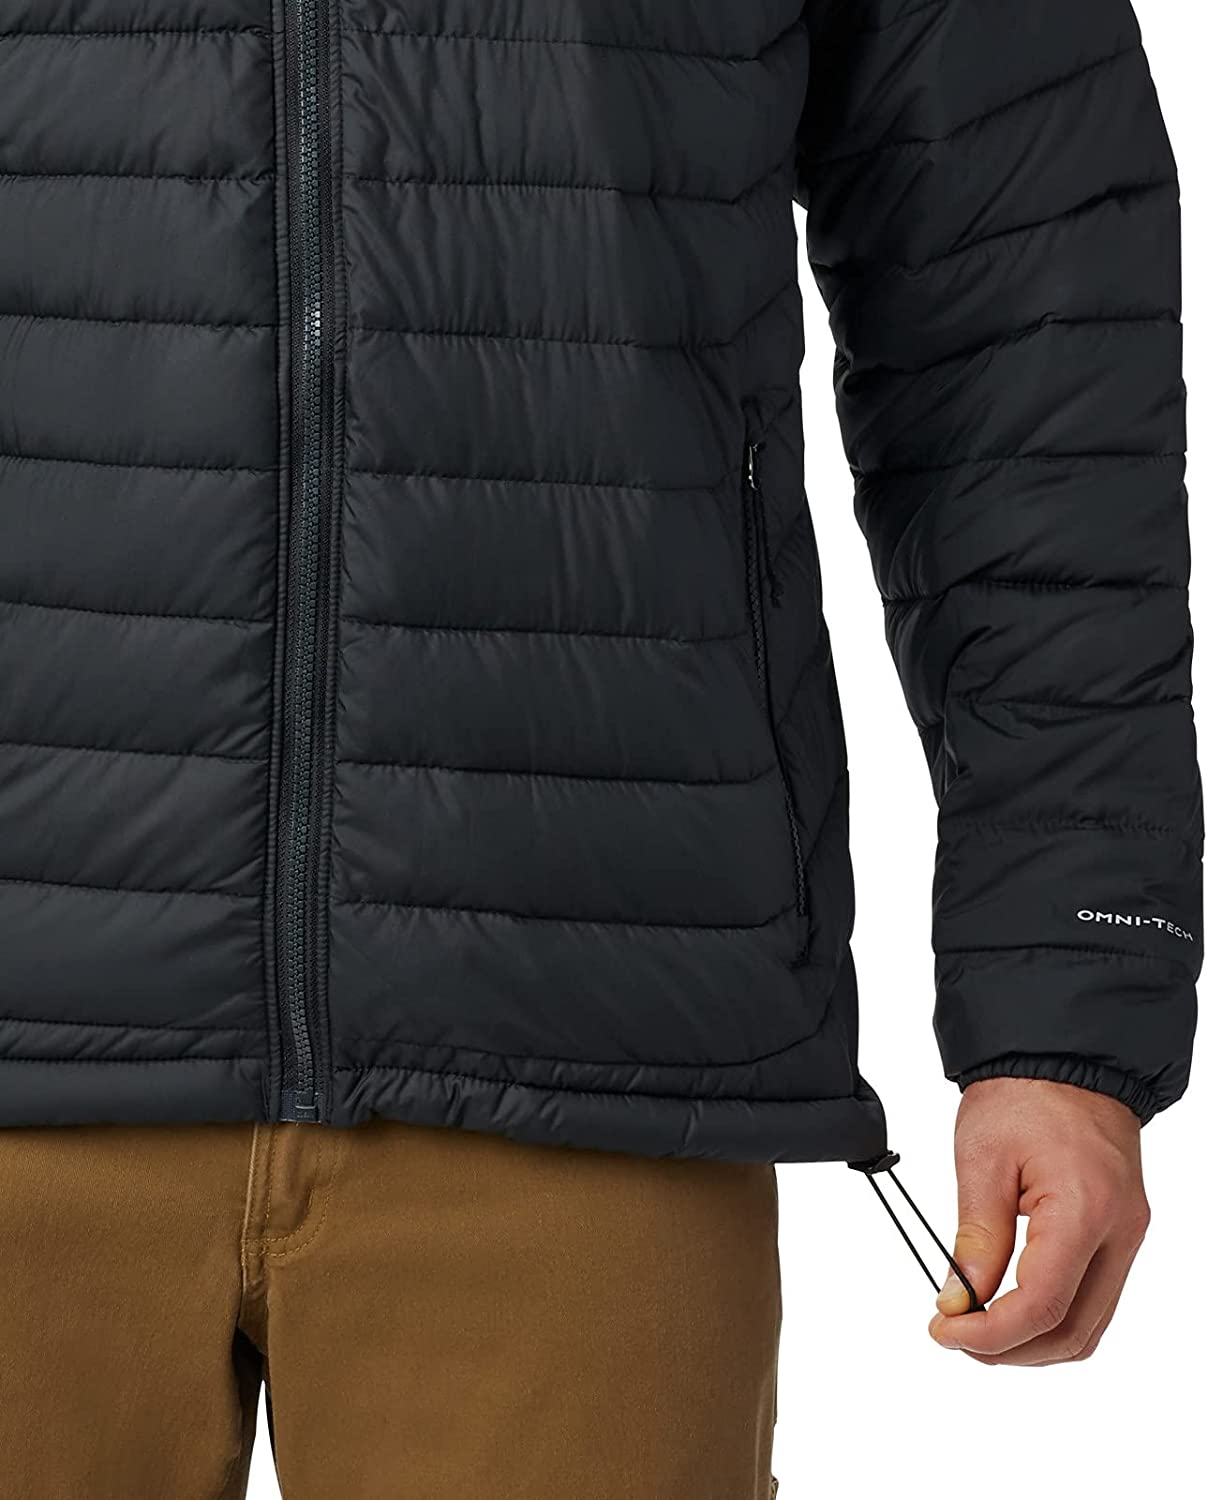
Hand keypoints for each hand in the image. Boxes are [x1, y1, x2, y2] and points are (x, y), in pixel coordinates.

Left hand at [928, 1077, 1149, 1365]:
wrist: (1067, 1057)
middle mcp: (1120, 1232)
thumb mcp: (982, 1160)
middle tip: (955, 1336)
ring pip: (1089, 1325)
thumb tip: (958, 1302)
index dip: (990, 1335)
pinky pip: (1095, 1298)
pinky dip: (1053, 1316)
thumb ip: (976, 1239)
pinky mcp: (1122, 1233)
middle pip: (1074, 1332)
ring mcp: (1127, 1235)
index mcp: (1085, 1210)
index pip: (1043, 1306)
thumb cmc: (1023, 1094)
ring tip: (977, 1326)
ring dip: (1033, 1341)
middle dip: (1011, 1350)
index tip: (944, 1331)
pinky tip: (1010, 1303)